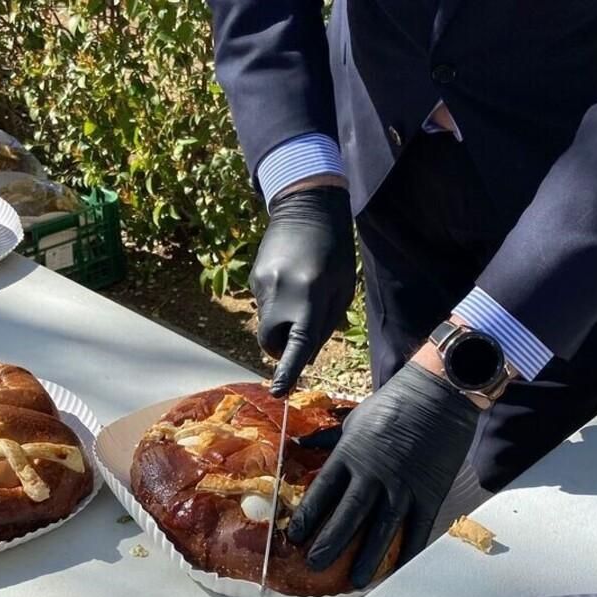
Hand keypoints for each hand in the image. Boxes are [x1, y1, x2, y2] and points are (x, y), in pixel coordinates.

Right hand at [250, 185, 354, 395]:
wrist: (307, 205)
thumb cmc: (336, 250)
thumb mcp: (342, 289)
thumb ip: (324, 325)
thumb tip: (303, 356)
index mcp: (310, 297)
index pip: (297, 345)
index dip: (288, 371)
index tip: (279, 392)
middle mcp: (282, 293)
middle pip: (270, 343)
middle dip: (280, 349)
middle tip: (296, 337)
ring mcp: (263, 284)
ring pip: (266, 324)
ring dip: (281, 323)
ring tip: (299, 295)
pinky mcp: (254, 277)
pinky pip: (264, 303)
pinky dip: (277, 302)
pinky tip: (290, 278)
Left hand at [288, 362, 481, 587]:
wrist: (439, 393)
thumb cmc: (394, 403)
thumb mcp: (354, 420)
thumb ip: (329, 440)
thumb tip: (298, 445)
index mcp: (350, 454)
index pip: (322, 492)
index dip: (307, 517)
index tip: (293, 537)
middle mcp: (373, 474)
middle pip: (348, 516)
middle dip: (329, 543)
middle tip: (314, 565)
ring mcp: (403, 486)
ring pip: (382, 530)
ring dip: (367, 558)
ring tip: (354, 581)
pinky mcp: (430, 492)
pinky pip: (417, 529)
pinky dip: (408, 552)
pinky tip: (398, 570)